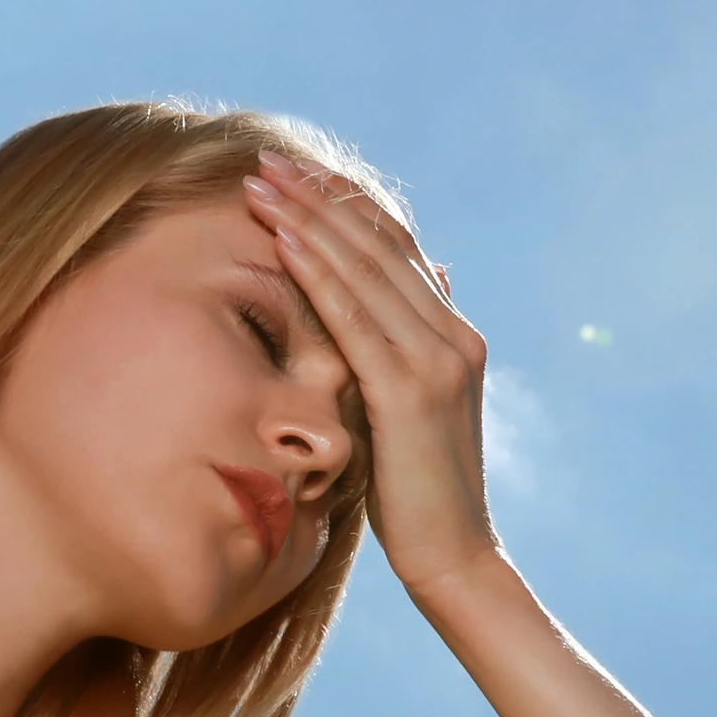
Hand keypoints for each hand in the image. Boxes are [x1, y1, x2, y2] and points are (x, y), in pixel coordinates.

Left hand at [245, 151, 499, 595]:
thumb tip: (422, 290)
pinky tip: (284, 242)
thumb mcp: (411, 411)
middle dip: (318, 198)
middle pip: (379, 244)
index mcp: (454, 335)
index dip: (344, 204)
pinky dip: (319, 274)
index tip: (295, 173)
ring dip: (308, 220)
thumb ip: (408, 353)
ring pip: (366, 270)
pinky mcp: (411, 393)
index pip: (396, 248)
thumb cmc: (418, 493)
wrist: (454, 555)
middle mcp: (453, 336)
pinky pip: (356, 319)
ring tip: (261, 185)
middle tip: (265, 160)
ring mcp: (437, 361)